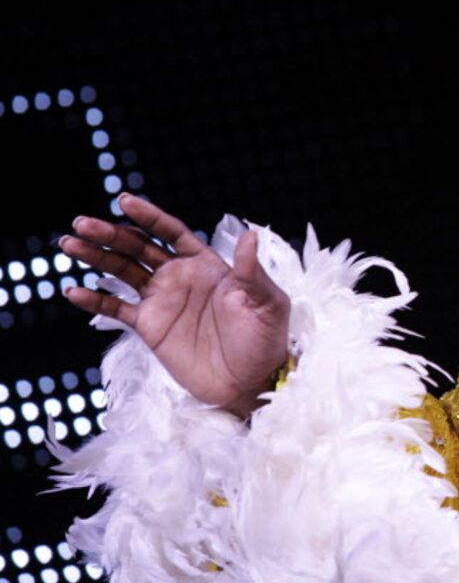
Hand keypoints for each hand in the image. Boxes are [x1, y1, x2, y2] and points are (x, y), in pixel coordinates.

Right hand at [59, 193, 290, 420]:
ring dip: (96, 257)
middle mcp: (180, 276)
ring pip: (122, 271)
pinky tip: (73, 291)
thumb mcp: (266, 302)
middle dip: (110, 233)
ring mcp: (162, 300)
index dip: (148, 216)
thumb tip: (250, 234)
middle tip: (82, 223)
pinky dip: (94, 300)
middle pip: (138, 247)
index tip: (124, 200)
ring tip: (69, 244)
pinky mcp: (150, 326)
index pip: (171, 232)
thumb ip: (252, 271)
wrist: (250, 382)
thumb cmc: (265, 339)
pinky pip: (116, 308)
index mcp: (207, 263)